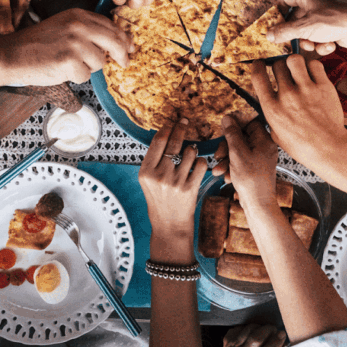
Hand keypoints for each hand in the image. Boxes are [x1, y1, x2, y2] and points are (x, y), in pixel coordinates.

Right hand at [3, 8, 130, 84]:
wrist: (12, 54)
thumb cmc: (37, 44)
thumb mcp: (64, 27)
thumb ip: (88, 31)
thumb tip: (118, 42)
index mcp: (79, 15)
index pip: (111, 26)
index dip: (124, 38)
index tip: (130, 47)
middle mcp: (79, 26)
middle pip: (115, 41)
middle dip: (122, 54)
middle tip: (124, 62)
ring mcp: (75, 43)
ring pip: (100, 62)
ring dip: (88, 67)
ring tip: (68, 63)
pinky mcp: (70, 61)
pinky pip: (86, 75)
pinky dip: (75, 77)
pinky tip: (61, 70)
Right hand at [139, 119, 207, 250]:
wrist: (169, 226)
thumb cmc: (159, 201)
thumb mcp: (148, 181)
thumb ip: (154, 161)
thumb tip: (165, 135)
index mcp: (145, 172)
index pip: (158, 141)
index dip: (167, 128)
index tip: (172, 122)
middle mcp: (159, 175)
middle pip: (174, 142)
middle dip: (181, 128)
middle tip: (185, 120)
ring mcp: (175, 182)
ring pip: (190, 152)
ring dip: (193, 150)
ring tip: (189, 157)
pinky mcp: (190, 188)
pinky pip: (201, 164)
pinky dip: (201, 162)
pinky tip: (197, 166)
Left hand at [213, 324, 287, 346]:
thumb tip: (286, 345)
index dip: (274, 343)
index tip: (282, 335)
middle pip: (255, 339)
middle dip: (268, 330)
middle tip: (274, 329)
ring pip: (249, 330)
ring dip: (260, 327)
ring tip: (264, 331)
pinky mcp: (227, 338)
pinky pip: (242, 327)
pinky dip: (250, 327)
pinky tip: (253, 332)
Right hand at [219, 115, 278, 214]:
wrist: (257, 204)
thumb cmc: (251, 180)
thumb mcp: (237, 153)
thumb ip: (232, 134)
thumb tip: (228, 118)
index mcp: (265, 141)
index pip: (250, 123)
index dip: (236, 124)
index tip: (224, 128)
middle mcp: (264, 148)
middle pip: (242, 138)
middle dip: (227, 147)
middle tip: (218, 155)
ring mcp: (259, 159)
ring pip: (238, 151)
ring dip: (226, 159)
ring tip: (218, 170)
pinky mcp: (254, 168)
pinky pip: (240, 162)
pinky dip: (231, 167)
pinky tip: (225, 176)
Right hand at [251, 56, 346, 166]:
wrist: (328, 148)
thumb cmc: (303, 146)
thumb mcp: (276, 135)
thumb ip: (271, 116)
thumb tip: (269, 104)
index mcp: (272, 108)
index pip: (258, 77)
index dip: (257, 66)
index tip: (259, 63)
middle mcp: (287, 96)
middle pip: (277, 65)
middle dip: (279, 66)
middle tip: (285, 72)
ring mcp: (306, 90)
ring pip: (294, 59)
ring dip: (295, 63)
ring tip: (298, 70)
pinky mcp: (323, 87)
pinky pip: (314, 64)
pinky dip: (312, 67)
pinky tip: (313, 75)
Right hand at [268, 0, 346, 54]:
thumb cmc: (336, 20)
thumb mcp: (304, 28)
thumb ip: (284, 32)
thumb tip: (270, 34)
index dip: (277, 11)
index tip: (273, 24)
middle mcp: (314, 3)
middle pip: (295, 19)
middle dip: (295, 34)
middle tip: (291, 42)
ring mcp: (324, 15)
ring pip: (307, 31)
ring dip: (309, 42)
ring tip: (314, 44)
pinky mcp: (331, 26)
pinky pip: (319, 36)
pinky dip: (322, 43)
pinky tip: (329, 44)